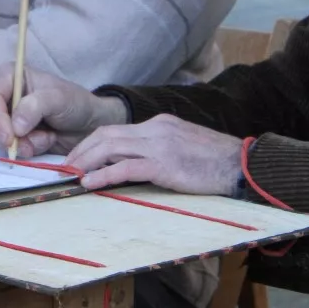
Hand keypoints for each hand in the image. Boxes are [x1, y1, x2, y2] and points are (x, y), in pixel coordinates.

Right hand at [0, 64, 127, 158]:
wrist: (89, 125)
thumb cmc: (75, 103)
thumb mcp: (58, 98)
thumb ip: (36, 107)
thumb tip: (16, 126)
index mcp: (10, 77)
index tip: (9, 137)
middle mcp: (4, 97)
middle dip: (6, 136)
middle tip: (27, 146)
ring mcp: (7, 118)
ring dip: (21, 144)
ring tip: (45, 139)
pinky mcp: (14, 137)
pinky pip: (9, 149)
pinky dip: (28, 150)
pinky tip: (45, 142)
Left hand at [66, 115, 242, 194]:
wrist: (242, 165)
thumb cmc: (216, 162)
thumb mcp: (184, 147)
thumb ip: (161, 149)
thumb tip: (137, 164)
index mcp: (160, 123)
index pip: (116, 129)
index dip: (92, 142)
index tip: (78, 156)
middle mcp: (156, 128)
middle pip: (107, 134)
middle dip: (83, 149)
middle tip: (66, 166)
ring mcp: (160, 144)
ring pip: (111, 147)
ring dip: (87, 161)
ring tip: (72, 174)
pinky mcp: (164, 164)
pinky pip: (125, 167)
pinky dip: (103, 175)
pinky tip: (89, 184)